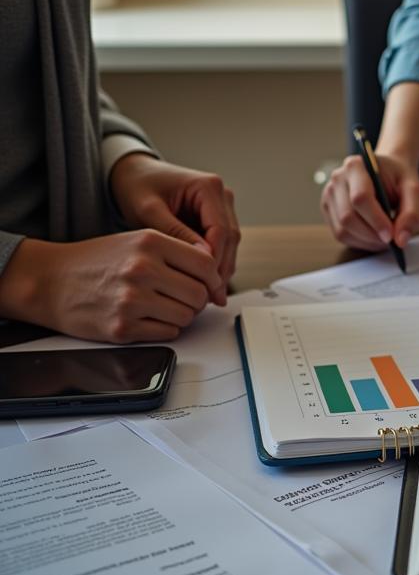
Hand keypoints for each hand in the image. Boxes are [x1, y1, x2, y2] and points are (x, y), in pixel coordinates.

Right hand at [0, 232, 223, 342]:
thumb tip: (214, 272)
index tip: (210, 285)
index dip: (213, 279)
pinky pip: (168, 333)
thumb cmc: (96, 261)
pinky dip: (165, 328)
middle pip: (199, 294)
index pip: (206, 265)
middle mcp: (142, 269)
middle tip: (183, 298)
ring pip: (187, 316)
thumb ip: (176, 251)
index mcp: (150, 243)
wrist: (48, 280)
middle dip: (197, 300)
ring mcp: (132, 300)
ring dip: (181, 315)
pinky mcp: (123, 327)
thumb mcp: (136, 241)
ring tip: (161, 306)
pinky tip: (148, 318)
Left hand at [110, 154, 239, 303]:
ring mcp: (221, 207)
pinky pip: (221, 245)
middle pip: (231, 239)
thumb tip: (201, 256)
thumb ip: (175, 232)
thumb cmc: (137, 186)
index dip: (215, 259)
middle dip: (221, 269)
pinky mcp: (215, 218)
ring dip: (221, 269)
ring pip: (230, 245)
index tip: (205, 283)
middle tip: (213, 297)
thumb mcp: (149, 210)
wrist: (132, 174)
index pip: (222, 230)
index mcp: (208, 187)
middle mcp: (221, 195)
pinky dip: (214, 263)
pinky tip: (205, 283)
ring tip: (209, 295)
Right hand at [320, 151, 418, 250]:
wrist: (387, 172)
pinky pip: (340, 235)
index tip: (390, 236)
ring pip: (342, 230)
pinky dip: (359, 242)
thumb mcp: (414, 190)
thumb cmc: (399, 178)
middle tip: (390, 241)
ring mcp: (330, 195)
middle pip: (348, 217)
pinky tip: (373, 238)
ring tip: (384, 240)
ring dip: (366, 242)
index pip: (360, 198)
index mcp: (356, 166)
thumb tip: (401, 240)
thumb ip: (412, 213)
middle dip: (371, 235)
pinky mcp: (328, 210)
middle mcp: (338, 179)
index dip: (376, 220)